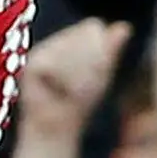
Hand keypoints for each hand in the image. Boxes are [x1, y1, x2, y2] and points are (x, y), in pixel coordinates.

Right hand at [20, 17, 130, 133]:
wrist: (56, 130)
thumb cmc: (77, 106)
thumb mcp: (101, 75)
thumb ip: (110, 49)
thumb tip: (124, 27)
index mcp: (69, 40)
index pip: (93, 27)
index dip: (100, 51)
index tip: (96, 76)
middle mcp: (52, 42)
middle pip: (83, 35)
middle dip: (90, 63)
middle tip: (82, 87)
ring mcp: (39, 52)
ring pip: (72, 49)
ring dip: (77, 75)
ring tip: (70, 92)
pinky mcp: (32, 65)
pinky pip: (59, 65)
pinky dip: (65, 82)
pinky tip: (60, 93)